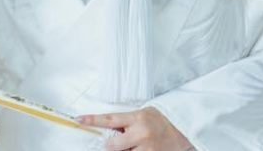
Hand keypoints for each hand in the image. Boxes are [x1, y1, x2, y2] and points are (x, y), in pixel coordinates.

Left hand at [78, 107, 193, 150]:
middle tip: (113, 143)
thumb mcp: (141, 114)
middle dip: (110, 146)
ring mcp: (149, 149)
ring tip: (136, 144)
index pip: (109, 119)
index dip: (92, 120)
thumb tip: (107, 131)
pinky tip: (139, 148)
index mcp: (137, 118)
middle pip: (113, 145)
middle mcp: (141, 134)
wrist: (184, 129)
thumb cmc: (160, 120)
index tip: (78, 120)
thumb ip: (126, 123)